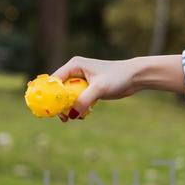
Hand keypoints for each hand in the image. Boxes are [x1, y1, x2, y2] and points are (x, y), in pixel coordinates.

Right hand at [50, 54, 180, 119]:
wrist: (135, 77)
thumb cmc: (118, 77)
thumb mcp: (99, 88)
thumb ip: (84, 100)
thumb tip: (72, 114)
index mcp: (74, 65)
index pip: (54, 80)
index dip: (50, 95)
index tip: (50, 109)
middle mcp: (75, 71)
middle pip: (59, 90)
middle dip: (59, 104)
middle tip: (63, 118)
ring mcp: (81, 80)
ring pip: (68, 97)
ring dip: (69, 108)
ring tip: (72, 118)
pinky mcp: (88, 88)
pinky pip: (77, 100)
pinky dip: (78, 108)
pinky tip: (83, 115)